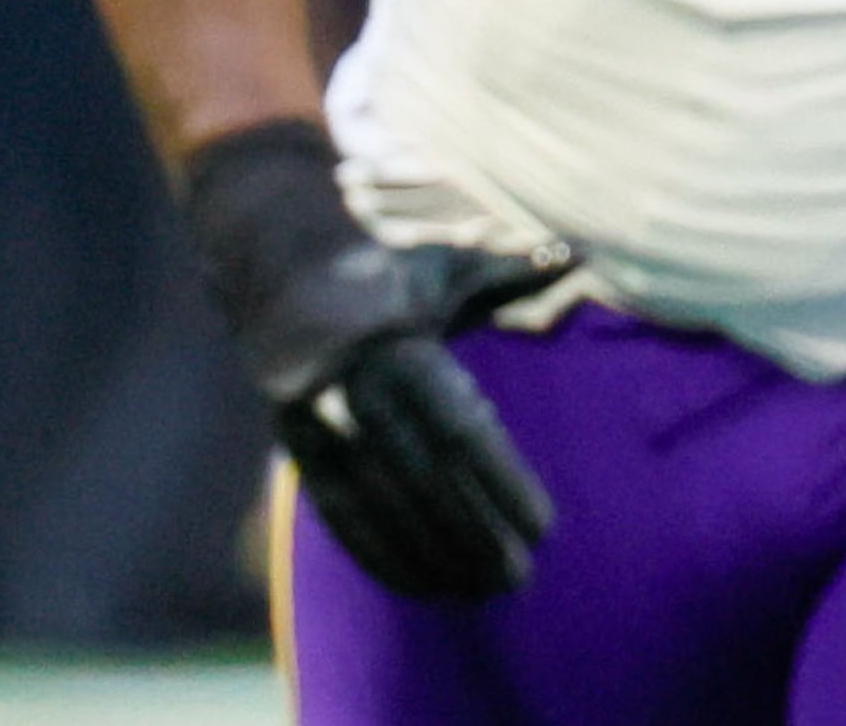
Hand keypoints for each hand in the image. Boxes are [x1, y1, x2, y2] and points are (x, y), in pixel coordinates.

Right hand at [185, 122, 566, 602]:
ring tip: (477, 592)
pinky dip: (376, 553)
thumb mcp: (442, 264)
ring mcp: (314, 418)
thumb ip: (508, 271)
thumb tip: (573, 254)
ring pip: (378, 504)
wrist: (273, 259)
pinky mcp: (292, 440)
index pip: (458, 431)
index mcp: (396, 346)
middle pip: (422, 479)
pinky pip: (335, 508)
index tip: (544, 528)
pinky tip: (418, 585)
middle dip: (472, 536)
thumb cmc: (382, 267)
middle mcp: (351, 386)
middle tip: (517, 578)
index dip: (502, 483)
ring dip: (429, 556)